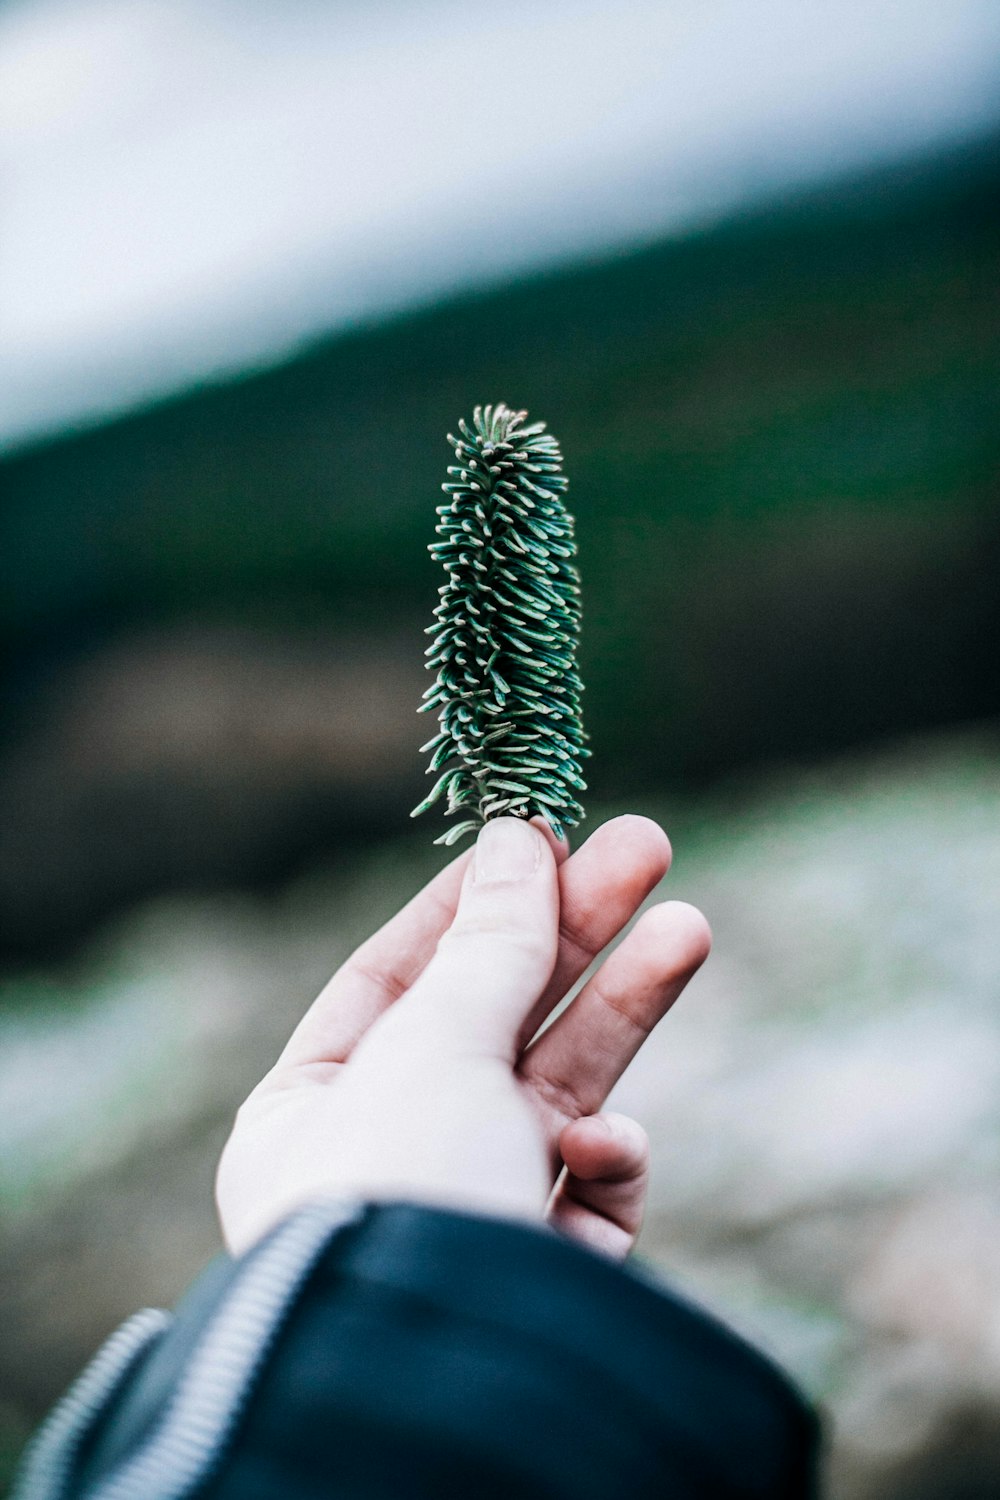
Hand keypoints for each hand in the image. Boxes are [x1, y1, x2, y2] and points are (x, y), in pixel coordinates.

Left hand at [216, 815, 710, 1259]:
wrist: (448, 1400)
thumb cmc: (400, 1198)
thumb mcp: (435, 1047)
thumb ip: (491, 946)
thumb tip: (517, 838)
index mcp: (312, 1108)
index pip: (393, 977)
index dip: (468, 902)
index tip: (535, 835)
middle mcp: (390, 1156)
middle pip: (496, 1015)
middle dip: (575, 932)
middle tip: (647, 845)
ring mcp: (475, 1211)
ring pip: (560, 1085)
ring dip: (624, 1006)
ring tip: (689, 926)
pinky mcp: (549, 1266)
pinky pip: (591, 1186)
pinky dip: (607, 1160)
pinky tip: (601, 1151)